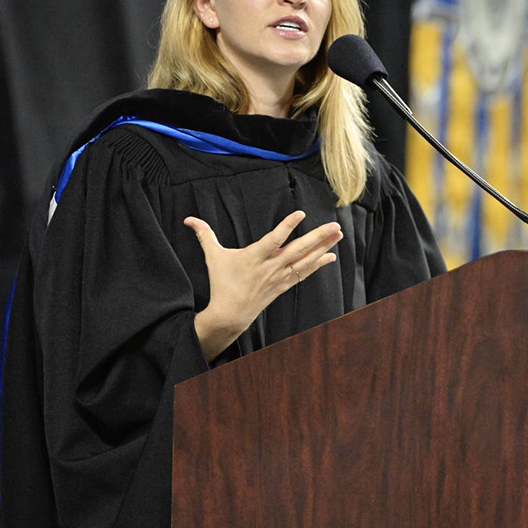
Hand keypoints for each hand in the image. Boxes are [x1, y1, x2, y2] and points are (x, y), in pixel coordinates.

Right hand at [184, 210, 342, 359]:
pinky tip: (331, 256)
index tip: (300, 214)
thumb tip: (189, 219)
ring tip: (338, 235)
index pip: (274, 240)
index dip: (287, 226)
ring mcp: (279, 277)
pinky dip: (318, 264)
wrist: (230, 314)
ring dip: (323, 247)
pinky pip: (305, 274)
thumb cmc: (222, 283)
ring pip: (305, 261)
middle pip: (298, 250)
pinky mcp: (284, 285)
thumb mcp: (213, 257)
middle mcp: (270, 267)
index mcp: (254, 257)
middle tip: (335, 226)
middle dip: (317, 237)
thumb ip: (205, 235)